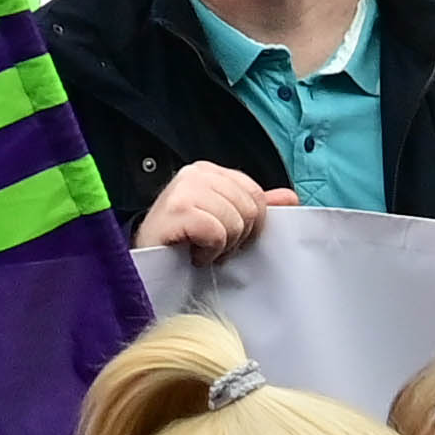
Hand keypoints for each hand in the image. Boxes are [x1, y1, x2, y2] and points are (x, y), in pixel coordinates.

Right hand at [134, 162, 291, 258]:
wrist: (142, 263)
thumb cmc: (183, 243)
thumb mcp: (224, 221)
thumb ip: (256, 206)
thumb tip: (291, 198)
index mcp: (210, 171)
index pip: (257, 195)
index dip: (250, 224)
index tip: (225, 237)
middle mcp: (197, 172)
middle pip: (252, 208)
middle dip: (237, 236)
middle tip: (212, 245)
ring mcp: (185, 188)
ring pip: (237, 221)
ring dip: (222, 246)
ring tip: (201, 249)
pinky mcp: (177, 209)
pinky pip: (217, 232)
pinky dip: (209, 251)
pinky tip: (192, 253)